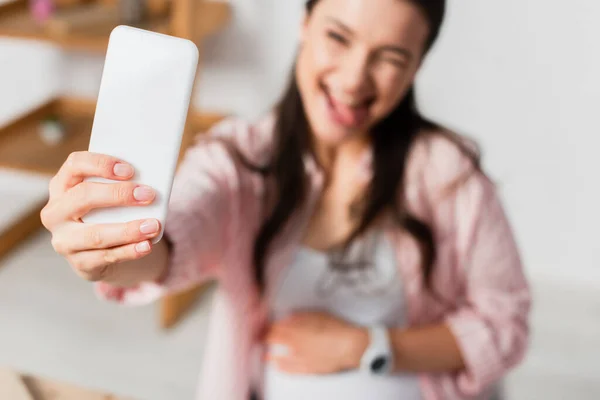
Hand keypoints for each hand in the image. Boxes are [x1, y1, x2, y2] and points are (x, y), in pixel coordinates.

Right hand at [41, 151, 160, 283]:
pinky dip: (129, 251)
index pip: (74, 165)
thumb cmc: (106, 212)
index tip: (130, 170)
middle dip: (118, 195)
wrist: (97, 251)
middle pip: (83, 197)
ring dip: (128, 230)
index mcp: (62, 186)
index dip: (101, 164)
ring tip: (153, 226)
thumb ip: (121, 185)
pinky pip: (106, 257)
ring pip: (95, 234)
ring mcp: (64, 240)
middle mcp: (57, 212)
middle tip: (148, 194)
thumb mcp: (107, 195)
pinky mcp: (79, 262)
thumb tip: (151, 181)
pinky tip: (146, 246)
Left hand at [264, 311, 367, 374]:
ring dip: (269, 354)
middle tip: (261, 337)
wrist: (351, 346)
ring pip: (278, 357)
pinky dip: (282, 367)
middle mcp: (295, 345)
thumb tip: (288, 318)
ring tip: (264, 354)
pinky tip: (277, 366)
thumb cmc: (337, 329)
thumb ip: (300, 317)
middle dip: (265, 338)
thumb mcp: (318, 315)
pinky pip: (291, 370)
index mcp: (296, 329)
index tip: (263, 325)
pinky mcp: (308, 369)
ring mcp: (301, 359)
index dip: (266, 326)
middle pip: (274, 341)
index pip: (274, 328)